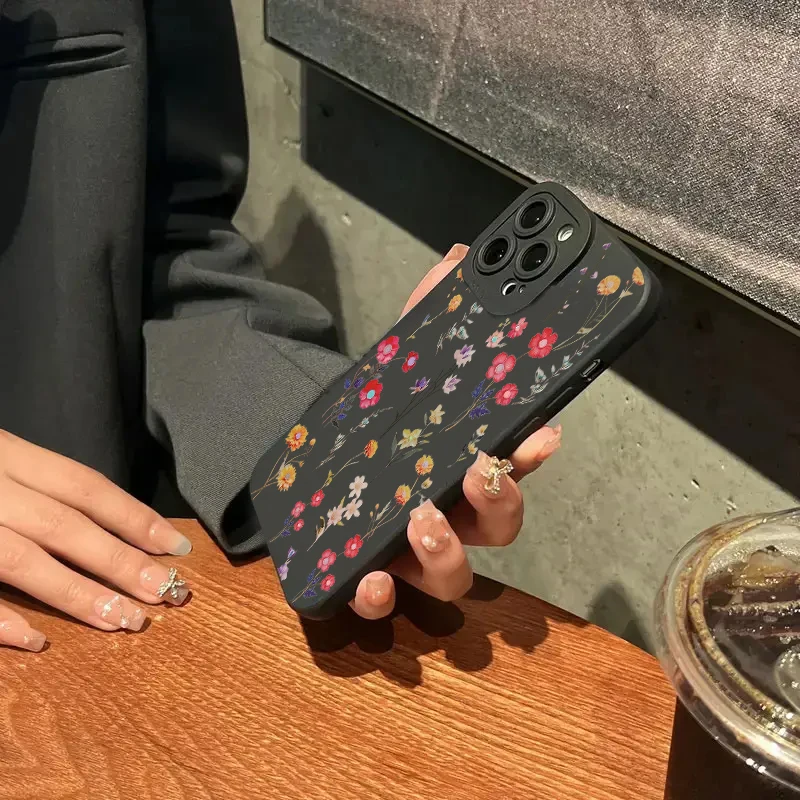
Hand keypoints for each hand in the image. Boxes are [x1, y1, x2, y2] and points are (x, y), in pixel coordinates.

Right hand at [0, 431, 192, 650]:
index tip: (177, 547)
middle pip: (64, 524)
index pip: (84, 485)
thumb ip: (39, 487)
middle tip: (169, 593)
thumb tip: (115, 531)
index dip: (134, 516)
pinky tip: (36, 644)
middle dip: (121, 561)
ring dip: (76, 594)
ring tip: (124, 621)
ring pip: (21, 559)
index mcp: (5, 453)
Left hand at [349, 245, 561, 618]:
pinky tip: (368, 579)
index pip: (514, 465)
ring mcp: (409, 550)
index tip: (541, 434)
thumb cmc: (374, 418)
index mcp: (462, 465)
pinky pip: (383, 600)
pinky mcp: (366, 571)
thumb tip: (454, 259)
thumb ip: (425, 317)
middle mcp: (449, 511)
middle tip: (478, 468)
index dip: (532, 454)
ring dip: (446, 551)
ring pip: (451, 572)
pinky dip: (380, 596)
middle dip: (497, 503)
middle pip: (497, 526)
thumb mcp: (397, 366)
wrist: (309, 457)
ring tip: (419, 517)